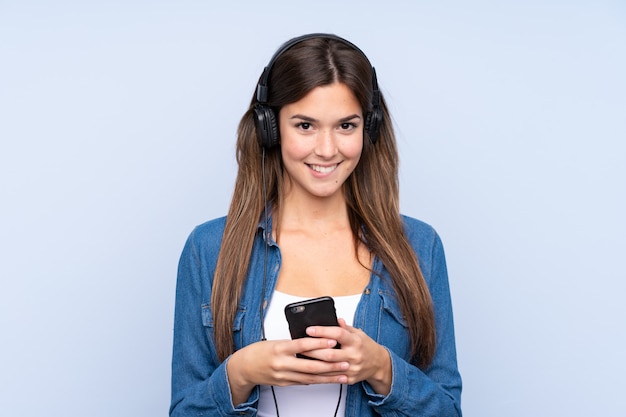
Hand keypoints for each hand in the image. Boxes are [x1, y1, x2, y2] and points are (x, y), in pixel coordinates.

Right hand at [226, 337, 348, 404]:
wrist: (244, 368)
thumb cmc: (259, 352)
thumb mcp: (275, 342)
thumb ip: (292, 343)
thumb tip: (312, 341)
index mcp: (280, 348)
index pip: (303, 345)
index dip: (319, 343)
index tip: (333, 341)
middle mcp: (282, 363)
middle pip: (310, 365)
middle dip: (330, 365)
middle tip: (345, 363)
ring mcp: (283, 375)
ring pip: (310, 377)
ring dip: (328, 377)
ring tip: (342, 375)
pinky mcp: (284, 383)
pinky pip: (303, 382)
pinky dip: (316, 380)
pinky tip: (327, 380)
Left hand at [306, 318, 391, 394]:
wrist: (379, 364)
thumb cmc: (366, 346)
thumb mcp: (358, 333)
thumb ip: (345, 327)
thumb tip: (335, 319)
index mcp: (355, 341)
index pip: (337, 334)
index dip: (322, 331)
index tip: (309, 329)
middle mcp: (354, 355)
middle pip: (329, 354)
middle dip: (312, 350)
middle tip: (300, 346)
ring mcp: (351, 369)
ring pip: (328, 368)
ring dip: (313, 363)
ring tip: (301, 358)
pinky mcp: (349, 379)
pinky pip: (331, 377)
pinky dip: (320, 373)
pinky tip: (310, 369)